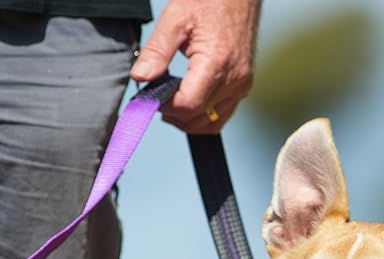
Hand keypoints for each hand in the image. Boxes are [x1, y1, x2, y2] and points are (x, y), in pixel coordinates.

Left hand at [130, 0, 260, 133]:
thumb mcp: (175, 18)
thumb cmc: (210, 0)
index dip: (164, 106)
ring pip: (212, 122)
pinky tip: (187, 100)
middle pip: (199, 118)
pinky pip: (223, 113)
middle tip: (154, 100)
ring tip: (168, 103)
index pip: (188, 104)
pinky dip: (203, 115)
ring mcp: (242, 85)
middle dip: (173, 115)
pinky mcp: (244, 85)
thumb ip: (156, 51)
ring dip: (188, 120)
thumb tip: (140, 78)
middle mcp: (234, 79)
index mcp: (216, 64)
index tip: (148, 96)